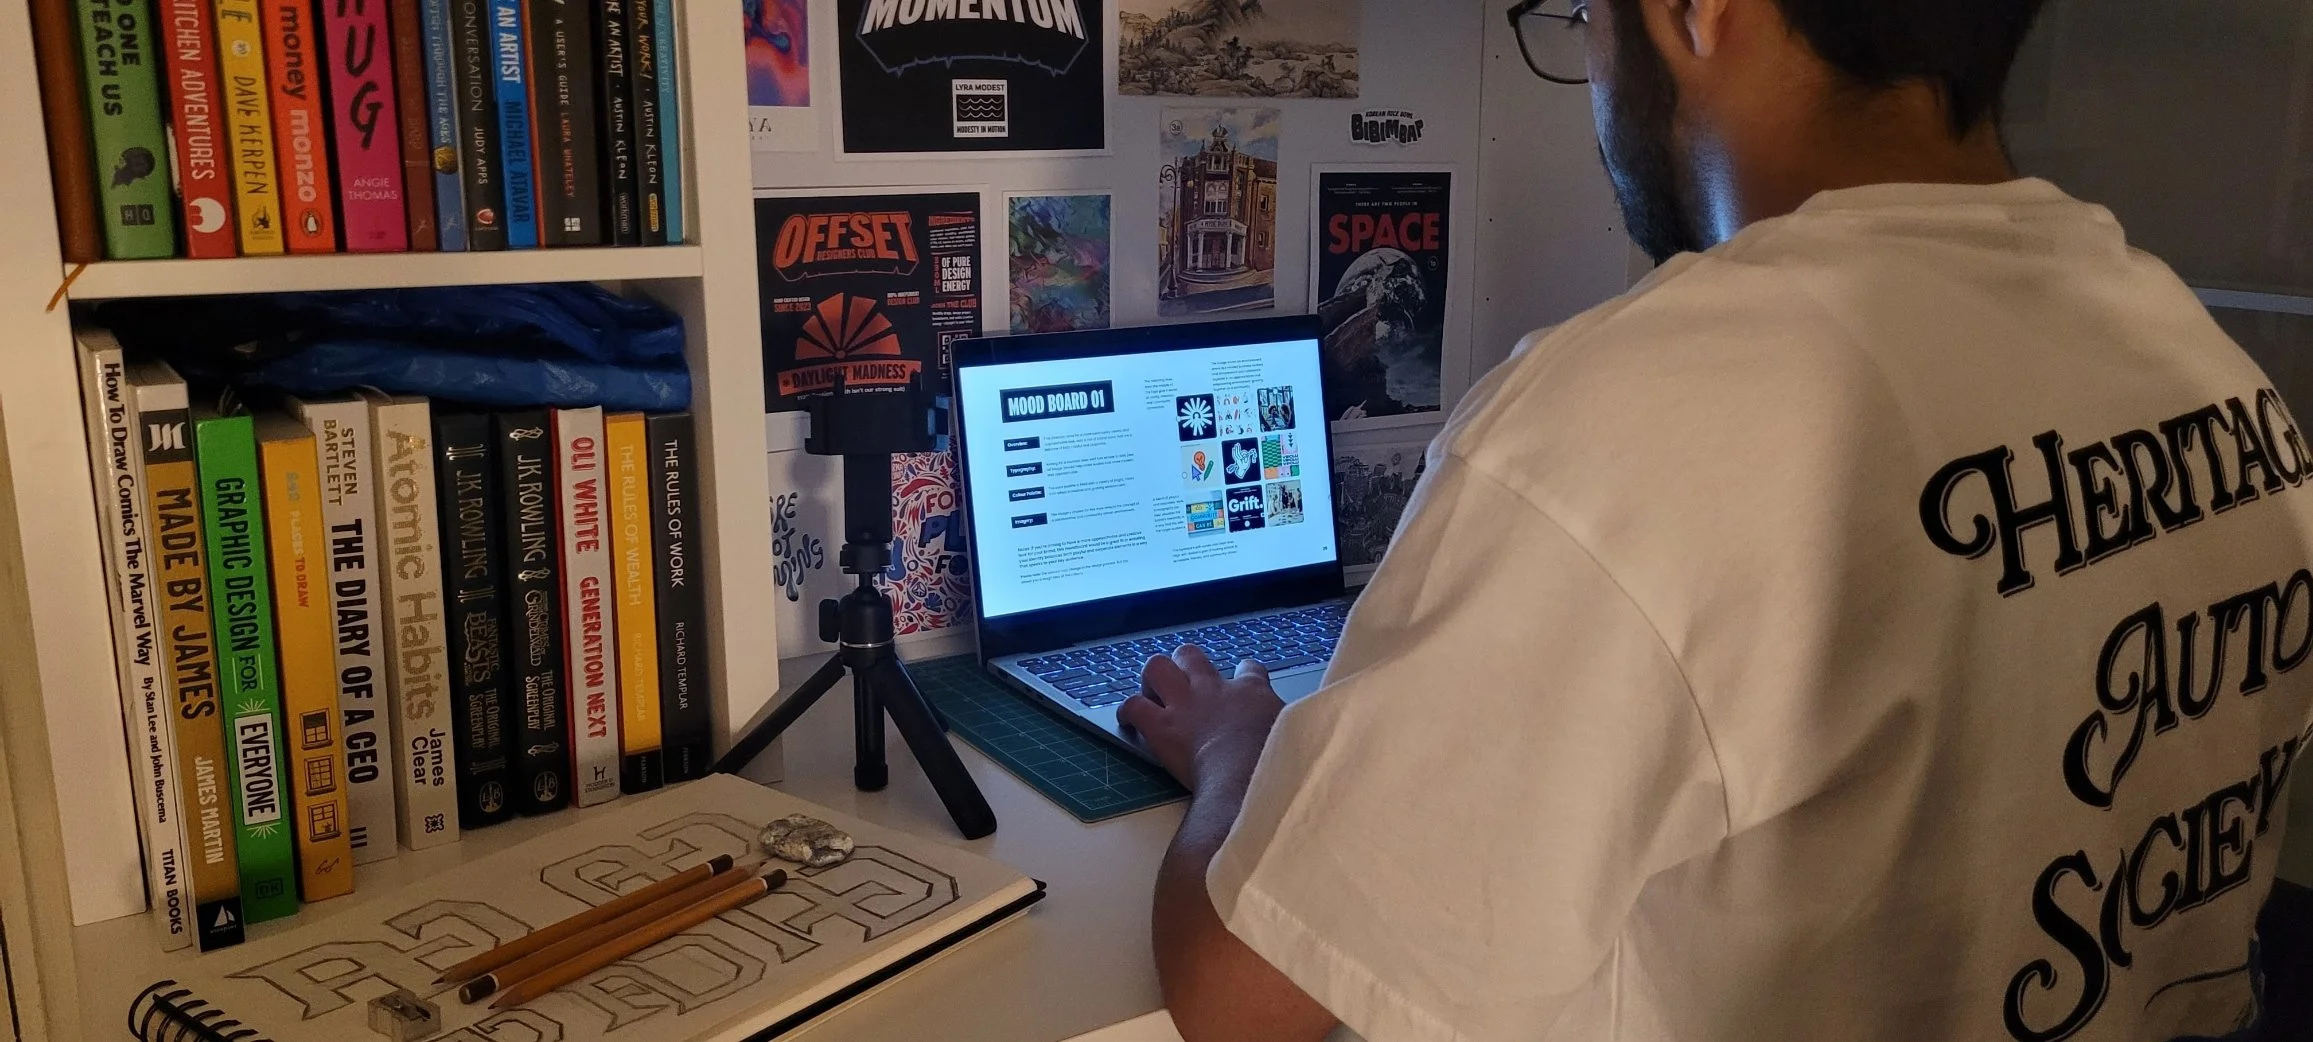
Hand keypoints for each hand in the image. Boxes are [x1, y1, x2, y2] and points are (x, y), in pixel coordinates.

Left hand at [1118, 645, 1282, 790]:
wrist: (1245, 775)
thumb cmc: (1272, 761)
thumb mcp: (1293, 735)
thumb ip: (1288, 726)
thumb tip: (1297, 732)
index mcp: (1252, 692)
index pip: (1250, 670)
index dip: (1244, 674)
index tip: (1243, 681)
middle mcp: (1214, 689)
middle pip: (1191, 655)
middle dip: (1183, 665)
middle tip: (1183, 684)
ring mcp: (1185, 704)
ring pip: (1157, 667)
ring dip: (1151, 680)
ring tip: (1152, 694)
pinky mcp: (1161, 726)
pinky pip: (1134, 705)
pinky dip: (1128, 712)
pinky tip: (1129, 721)